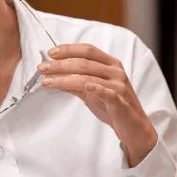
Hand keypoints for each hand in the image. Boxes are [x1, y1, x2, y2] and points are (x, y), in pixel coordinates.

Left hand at [39, 44, 157, 166]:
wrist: (134, 127)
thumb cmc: (114, 107)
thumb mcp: (92, 92)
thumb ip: (76, 83)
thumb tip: (54, 76)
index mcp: (110, 64)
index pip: (88, 50)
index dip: (69, 49)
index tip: (51, 52)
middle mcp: (115, 72)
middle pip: (84, 63)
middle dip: (60, 64)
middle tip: (42, 68)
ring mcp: (118, 86)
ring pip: (88, 77)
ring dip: (64, 78)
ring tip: (47, 81)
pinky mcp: (119, 101)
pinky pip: (105, 92)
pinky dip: (93, 87)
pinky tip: (80, 86)